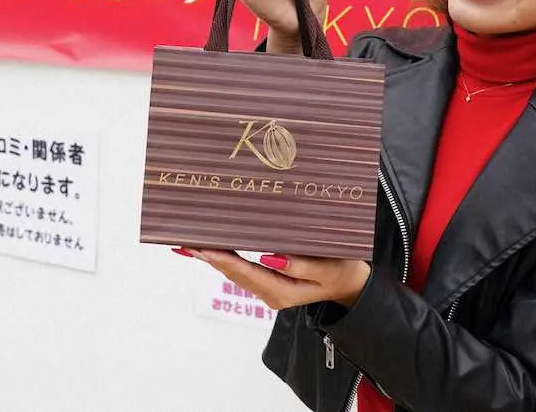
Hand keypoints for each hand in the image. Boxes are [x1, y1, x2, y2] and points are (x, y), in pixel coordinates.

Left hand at [176, 248, 369, 309]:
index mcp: (282, 291)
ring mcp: (268, 289)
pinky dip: (225, 258)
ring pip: (235, 272)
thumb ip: (300, 264)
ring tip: (189, 244)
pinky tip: (211, 249)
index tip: (202, 248)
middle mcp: (270, 293)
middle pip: (233, 273)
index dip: (222, 259)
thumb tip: (268, 258)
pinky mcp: (269, 281)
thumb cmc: (341, 270)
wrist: (351, 284)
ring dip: (213, 258)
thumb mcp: (326, 268)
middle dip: (209, 257)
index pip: (245, 272)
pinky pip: (242, 270)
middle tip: (184, 242)